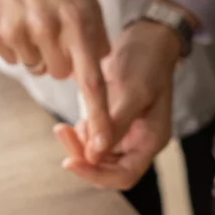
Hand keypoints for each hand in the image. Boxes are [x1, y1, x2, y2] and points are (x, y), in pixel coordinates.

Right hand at [0, 0, 113, 152]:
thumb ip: (94, 32)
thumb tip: (96, 68)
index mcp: (77, 18)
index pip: (90, 77)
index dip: (97, 112)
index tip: (101, 141)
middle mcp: (46, 27)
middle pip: (61, 72)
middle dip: (63, 57)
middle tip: (57, 25)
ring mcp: (15, 30)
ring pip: (35, 66)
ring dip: (39, 49)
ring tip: (35, 14)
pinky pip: (12, 56)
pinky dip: (16, 43)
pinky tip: (16, 15)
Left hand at [57, 20, 180, 188]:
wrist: (147, 38)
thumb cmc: (146, 61)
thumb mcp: (132, 91)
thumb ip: (115, 125)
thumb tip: (94, 155)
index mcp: (151, 140)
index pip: (124, 176)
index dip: (97, 175)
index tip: (72, 161)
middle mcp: (140, 142)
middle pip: (108, 169)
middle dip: (83, 158)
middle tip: (62, 134)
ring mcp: (127, 134)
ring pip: (98, 156)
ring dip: (78, 147)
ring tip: (63, 127)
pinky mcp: (114, 123)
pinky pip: (94, 140)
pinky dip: (80, 136)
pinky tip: (72, 122)